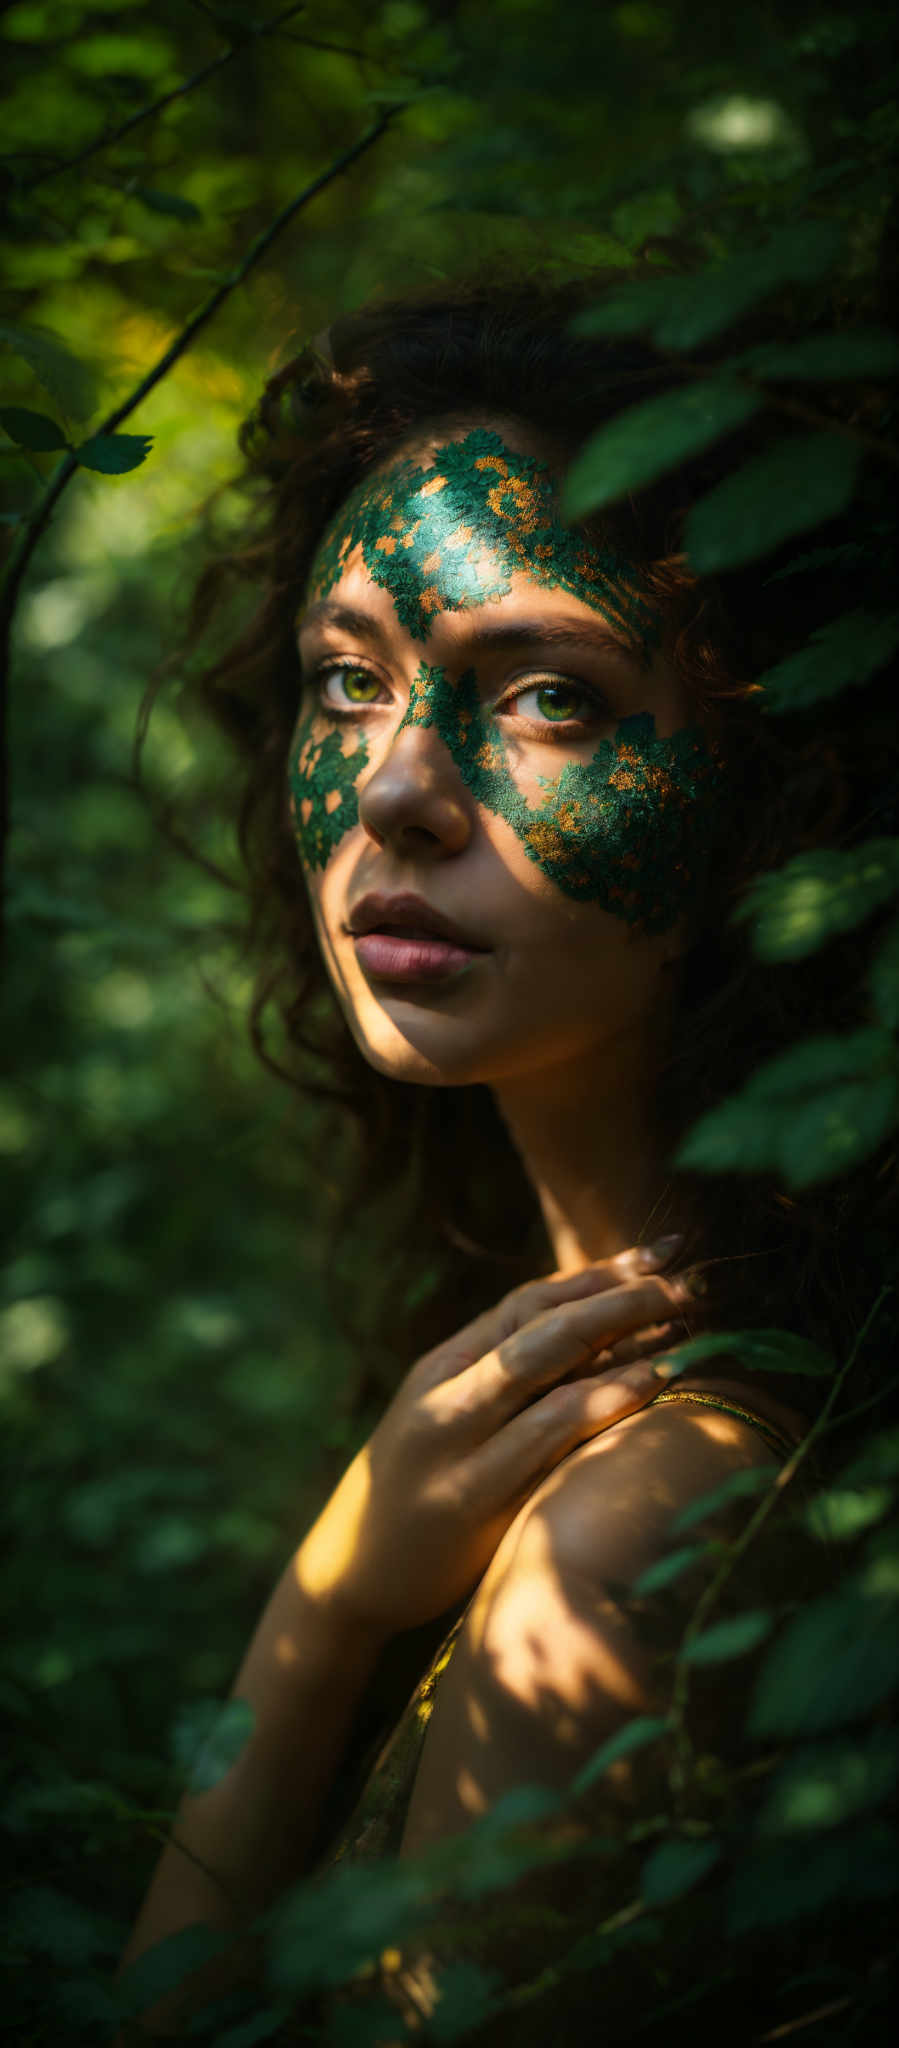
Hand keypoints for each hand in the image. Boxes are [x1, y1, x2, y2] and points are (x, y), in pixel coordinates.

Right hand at [295, 1246, 691, 1640]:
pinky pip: (548, 1442)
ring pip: (547, 1375)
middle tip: (691, 1282)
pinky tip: (648, 1386)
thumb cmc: (420, 1488)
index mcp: (442, 1367)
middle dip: (622, 1297)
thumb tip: (608, 1332)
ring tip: (685, 1325)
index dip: (599, 1273)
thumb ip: (509, 1377)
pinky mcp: (474, 1504)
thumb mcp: (448, 1417)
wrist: (349, 1575)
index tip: (662, 1254)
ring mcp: (458, 1449)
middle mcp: (447, 1397)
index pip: (528, 1300)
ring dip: (622, 1343)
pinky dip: (600, 1405)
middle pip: (544, 1326)